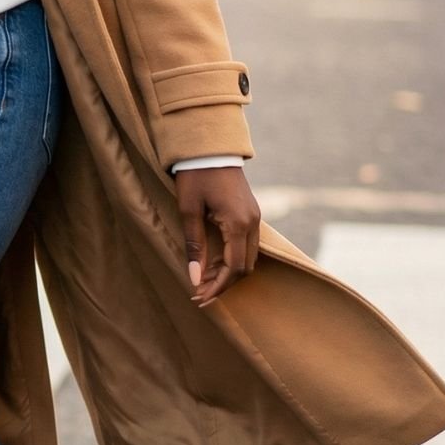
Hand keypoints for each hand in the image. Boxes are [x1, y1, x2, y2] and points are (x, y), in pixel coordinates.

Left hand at [175, 166, 260, 307]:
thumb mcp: (188, 211)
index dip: (218, 287)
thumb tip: (195, 278)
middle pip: (245, 267)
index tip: (199, 297)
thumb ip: (193, 246)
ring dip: (228, 272)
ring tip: (203, 279)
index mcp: (238, 223)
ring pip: (248, 257)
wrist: (210, 146)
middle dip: (223, 283)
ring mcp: (256, 217)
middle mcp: (253, 223)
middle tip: (199, 293)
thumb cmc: (195, 176)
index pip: (234, 268)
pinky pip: (247, 244)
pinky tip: (213, 262)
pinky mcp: (252, 213)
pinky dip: (233, 257)